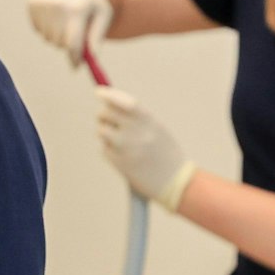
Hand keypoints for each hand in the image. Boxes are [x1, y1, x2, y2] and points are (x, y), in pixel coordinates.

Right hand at [27, 0, 111, 68]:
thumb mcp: (104, 14)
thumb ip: (98, 36)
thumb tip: (92, 58)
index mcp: (77, 8)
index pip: (72, 43)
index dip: (74, 58)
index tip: (76, 66)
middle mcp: (58, 5)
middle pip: (59, 43)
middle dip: (68, 44)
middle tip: (76, 34)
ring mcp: (42, 3)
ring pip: (48, 38)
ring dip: (58, 36)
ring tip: (67, 20)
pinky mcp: (32, 2)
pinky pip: (38, 29)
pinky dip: (47, 27)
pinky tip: (56, 13)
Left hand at [95, 87, 193, 209]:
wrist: (175, 182)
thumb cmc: (166, 154)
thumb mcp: (158, 129)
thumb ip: (138, 118)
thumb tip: (113, 104)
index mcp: (149, 122)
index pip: (125, 102)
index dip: (110, 95)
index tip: (99, 92)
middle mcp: (136, 133)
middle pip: (107, 114)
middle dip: (103, 115)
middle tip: (106, 119)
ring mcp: (126, 148)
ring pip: (102, 131)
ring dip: (105, 133)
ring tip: (118, 141)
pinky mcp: (119, 163)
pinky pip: (104, 149)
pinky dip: (108, 149)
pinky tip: (122, 155)